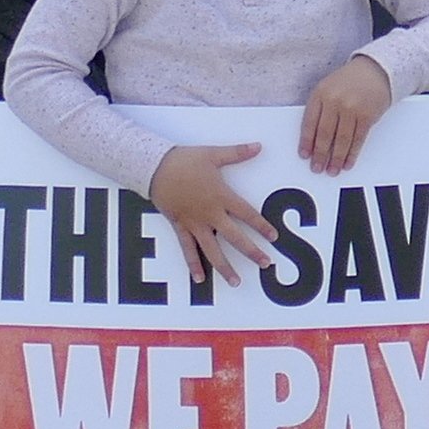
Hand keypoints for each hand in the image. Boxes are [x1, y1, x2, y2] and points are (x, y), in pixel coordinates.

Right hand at [149, 141, 279, 287]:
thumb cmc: (184, 160)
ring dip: (225, 267)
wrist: (154, 167)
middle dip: (252, 252)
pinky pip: (188, 249)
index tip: (274, 237)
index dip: (262, 225)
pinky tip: (200, 278)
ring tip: (236, 282)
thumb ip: (237, 153)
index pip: (247, 214)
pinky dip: (193, 264)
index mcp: (221, 196)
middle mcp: (210, 214)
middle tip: (266, 264)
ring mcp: (195, 223)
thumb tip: (259, 146)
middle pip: (235, 237)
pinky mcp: (181, 227)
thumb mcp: (212, 154)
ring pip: (212, 250)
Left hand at [299, 55, 394, 173]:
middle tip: (317, 168)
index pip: (309, 122)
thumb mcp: (326, 88)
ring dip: (336, 158)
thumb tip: (312, 139)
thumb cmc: (348, 81)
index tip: (304, 155)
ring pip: (342, 140)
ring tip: (332, 170)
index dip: (306, 142)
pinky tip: (348, 162)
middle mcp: (334, 100)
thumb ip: (319, 109)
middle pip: (325, 134)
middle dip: (320, 154)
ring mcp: (351, 108)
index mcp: (320, 93)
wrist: (374, 70)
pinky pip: (358, 139)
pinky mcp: (367, 116)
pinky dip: (352, 154)